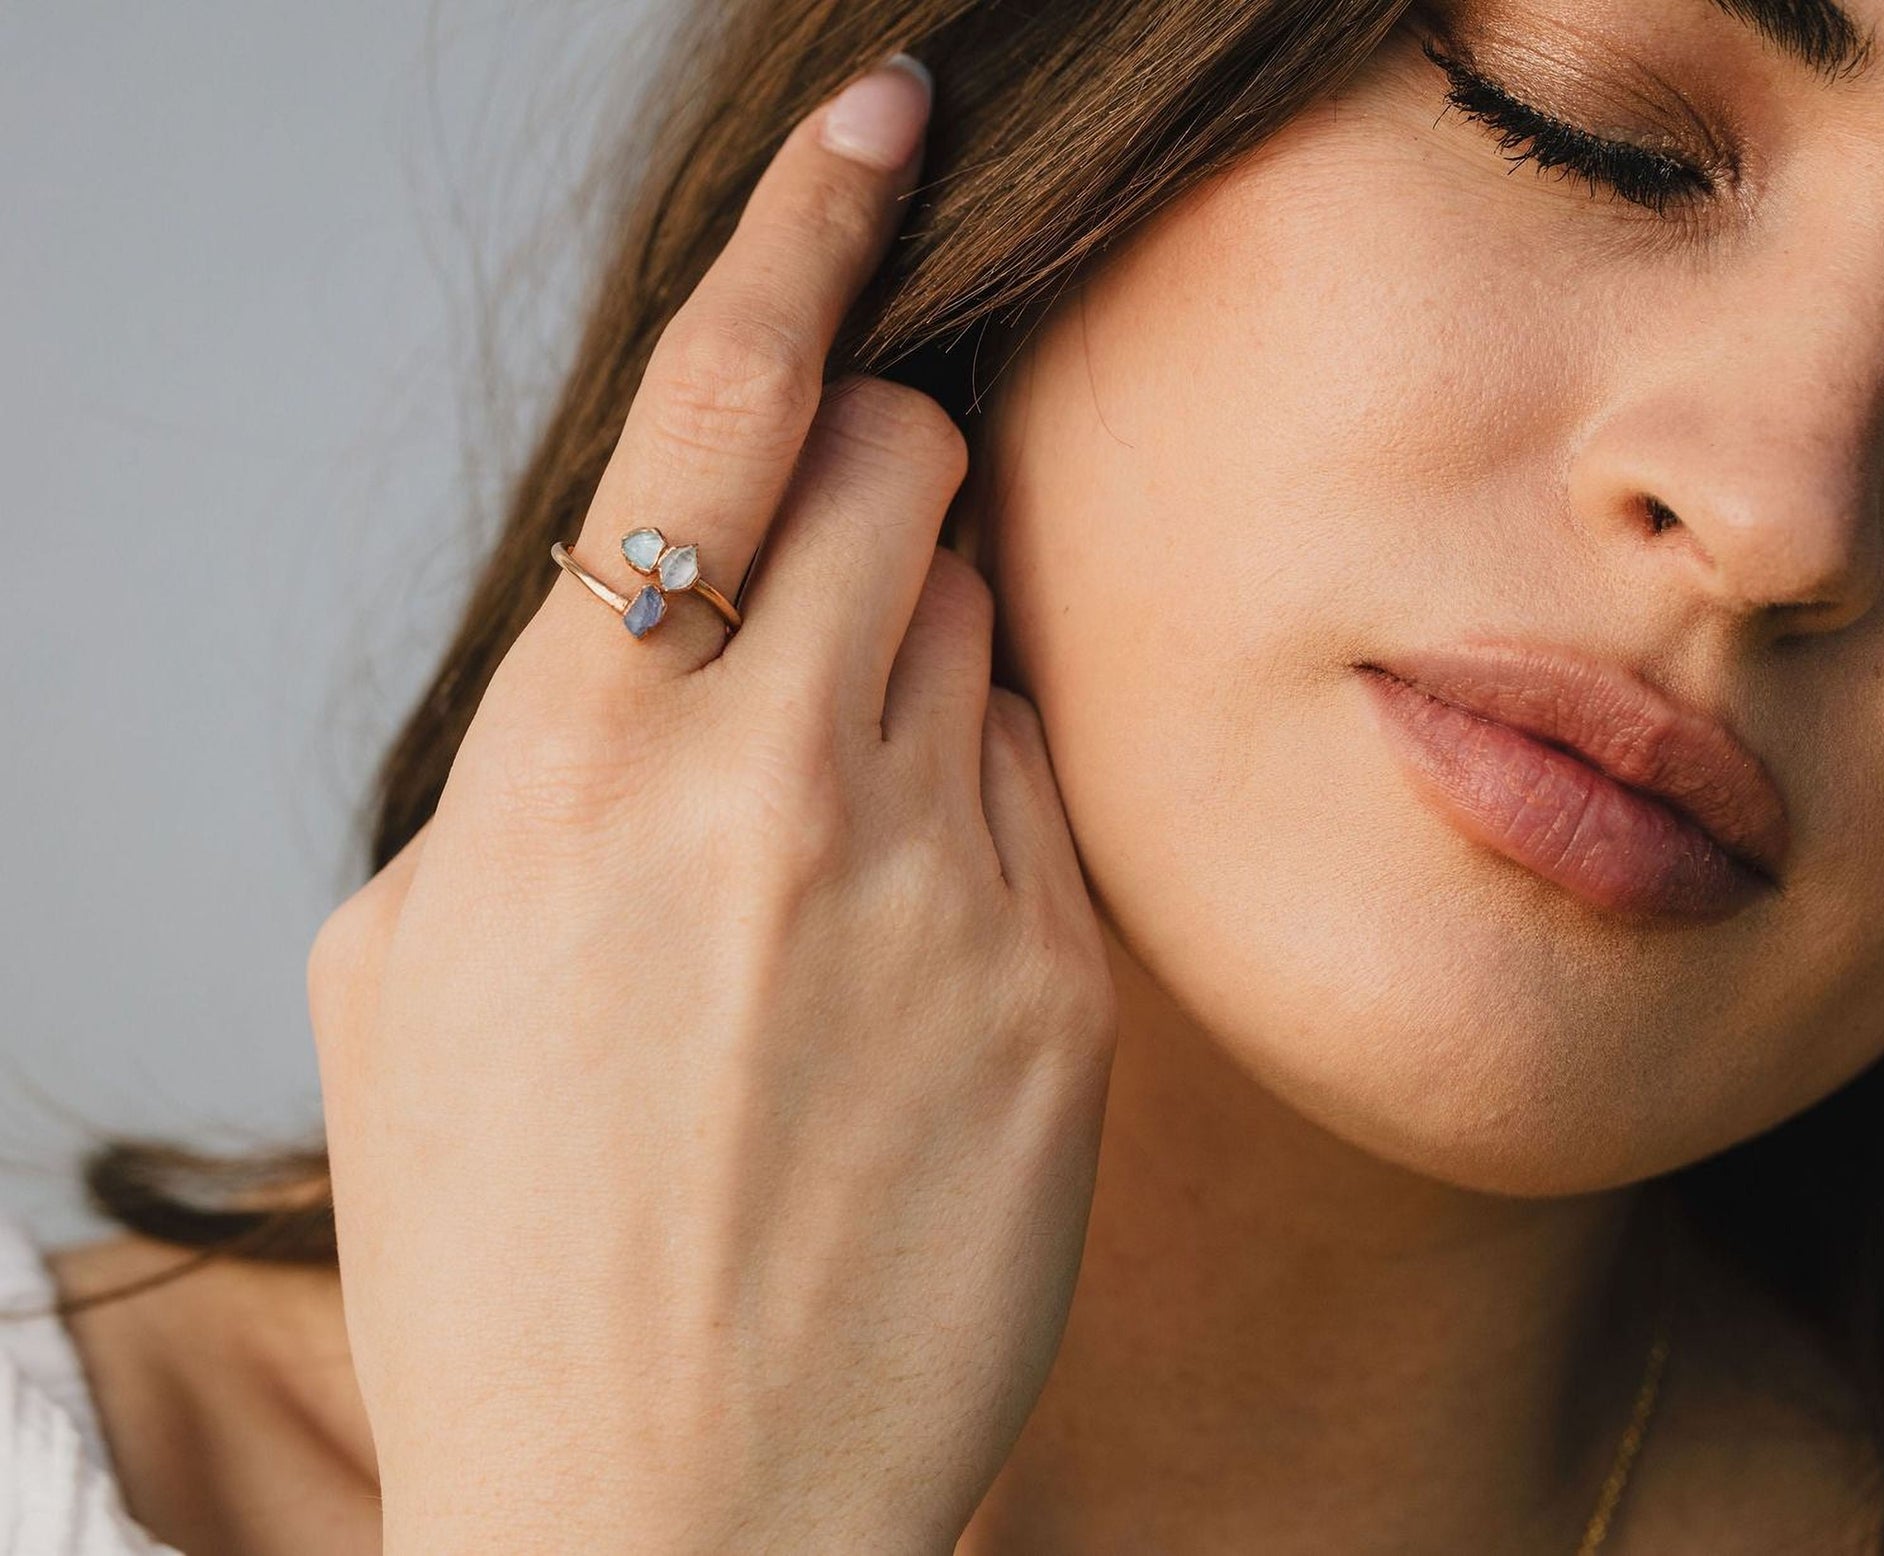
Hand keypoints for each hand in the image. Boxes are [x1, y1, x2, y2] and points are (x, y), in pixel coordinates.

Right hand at [306, 53, 1117, 1555]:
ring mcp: (940, 882)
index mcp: (576, 766)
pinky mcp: (1065, 983)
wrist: (668, 1517)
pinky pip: (1049, 788)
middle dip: (876, 470)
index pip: (724, 405)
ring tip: (833, 834)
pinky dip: (985, 800)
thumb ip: (538, 750)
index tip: (890, 120)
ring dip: (921, 649)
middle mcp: (771, 789)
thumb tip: (665, 620)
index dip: (812, 230)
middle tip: (832, 574)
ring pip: (984, 619)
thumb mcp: (412, 970)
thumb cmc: (508, 1250)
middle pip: (901, 466)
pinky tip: (908, 945)